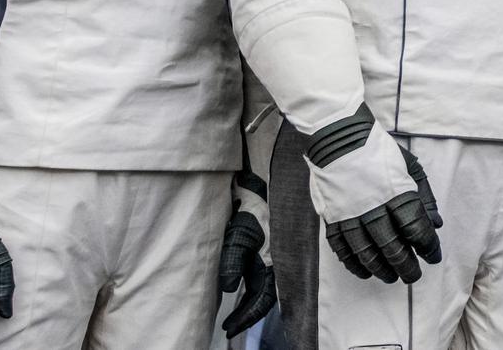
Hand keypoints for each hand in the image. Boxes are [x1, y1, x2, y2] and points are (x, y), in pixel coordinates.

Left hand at [217, 174, 275, 336]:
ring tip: (232, 311)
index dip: (246, 316)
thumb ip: (234, 259)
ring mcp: (269, 250)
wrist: (261, 174)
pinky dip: (248, 281)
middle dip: (247, 312)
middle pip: (263, 295)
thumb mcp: (240, 230)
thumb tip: (228, 289)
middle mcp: (274, 258)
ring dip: (248, 298)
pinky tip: (239, 284)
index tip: (230, 328)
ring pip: (261, 283)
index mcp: (274, 259)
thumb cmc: (253, 200)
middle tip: (230, 326)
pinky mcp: (262, 242)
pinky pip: (257, 268)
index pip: (261, 299)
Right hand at [305, 106, 442, 283]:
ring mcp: (350, 213)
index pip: (416, 228)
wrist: (338, 136)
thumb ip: (425, 195)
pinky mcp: (332, 217)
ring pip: (366, 252)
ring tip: (391, 277)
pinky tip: (364, 271)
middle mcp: (373, 206)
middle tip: (413, 276)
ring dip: (381, 269)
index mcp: (396, 191)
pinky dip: (353, 263)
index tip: (432, 256)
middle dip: (406, 265)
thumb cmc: (378, 150)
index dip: (427, 246)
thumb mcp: (410, 165)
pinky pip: (342, 248)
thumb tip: (436, 224)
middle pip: (392, 246)